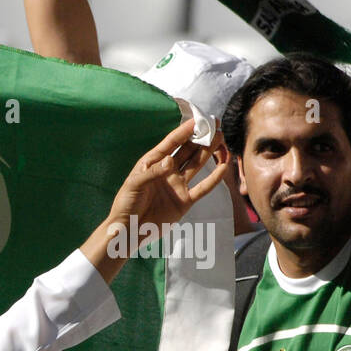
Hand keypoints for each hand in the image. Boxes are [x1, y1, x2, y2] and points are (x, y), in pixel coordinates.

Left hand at [81, 118, 228, 280]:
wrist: (128, 230)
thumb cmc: (126, 205)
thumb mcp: (134, 185)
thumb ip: (152, 172)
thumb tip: (169, 161)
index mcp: (152, 163)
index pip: (171, 144)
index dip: (184, 131)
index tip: (198, 120)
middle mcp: (167, 172)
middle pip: (187, 151)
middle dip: (201, 138)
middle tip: (215, 125)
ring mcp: (177, 185)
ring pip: (197, 165)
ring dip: (209, 152)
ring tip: (221, 138)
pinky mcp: (184, 201)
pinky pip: (203, 188)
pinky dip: (214, 178)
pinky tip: (224, 166)